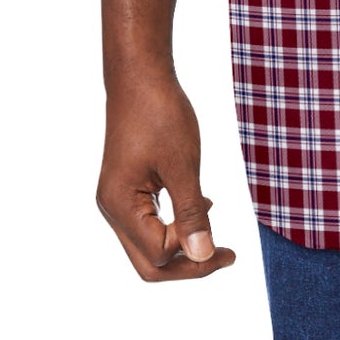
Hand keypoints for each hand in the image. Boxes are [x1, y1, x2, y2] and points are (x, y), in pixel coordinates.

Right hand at [96, 72, 235, 280]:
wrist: (140, 75)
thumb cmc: (160, 114)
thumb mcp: (183, 165)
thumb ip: (191, 214)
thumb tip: (201, 256)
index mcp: (121, 205)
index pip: (157, 255)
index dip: (192, 255)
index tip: (225, 243)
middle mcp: (113, 208)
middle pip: (148, 261)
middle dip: (187, 264)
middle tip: (226, 256)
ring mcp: (118, 199)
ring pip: (148, 244)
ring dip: (182, 245)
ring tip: (218, 239)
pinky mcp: (127, 187)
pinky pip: (149, 222)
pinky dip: (175, 225)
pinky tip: (203, 206)